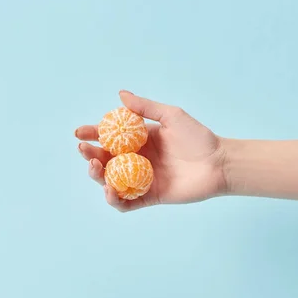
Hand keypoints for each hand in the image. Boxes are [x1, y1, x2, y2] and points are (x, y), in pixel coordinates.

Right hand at [75, 91, 226, 211]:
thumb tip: (121, 95)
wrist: (218, 162)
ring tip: (95, 168)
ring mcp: (142, 179)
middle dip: (90, 156)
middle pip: (105, 160)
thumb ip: (145, 108)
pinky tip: (111, 191)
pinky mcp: (150, 197)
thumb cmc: (198, 137)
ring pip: (111, 181)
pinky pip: (127, 202)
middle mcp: (137, 160)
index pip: (109, 137)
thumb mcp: (171, 116)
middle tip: (85, 151)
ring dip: (98, 177)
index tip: (80, 132)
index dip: (92, 134)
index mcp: (139, 140)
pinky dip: (115, 200)